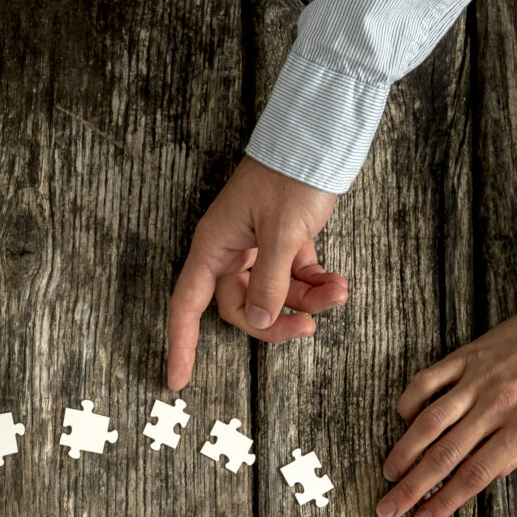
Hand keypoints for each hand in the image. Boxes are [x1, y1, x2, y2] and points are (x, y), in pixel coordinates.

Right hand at [164, 158, 346, 388]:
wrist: (320, 138)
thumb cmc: (290, 175)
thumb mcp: (282, 233)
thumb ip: (270, 283)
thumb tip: (261, 321)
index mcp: (215, 246)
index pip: (188, 305)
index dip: (181, 343)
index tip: (177, 378)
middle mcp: (232, 251)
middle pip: (243, 308)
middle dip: (277, 321)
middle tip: (310, 328)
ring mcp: (260, 247)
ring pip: (276, 295)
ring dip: (308, 300)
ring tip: (340, 292)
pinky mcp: (288, 242)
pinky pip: (297, 278)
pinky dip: (318, 284)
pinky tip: (339, 283)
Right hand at [377, 294, 516, 516]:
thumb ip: (511, 457)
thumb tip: (472, 480)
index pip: (474, 475)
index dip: (444, 501)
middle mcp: (496, 406)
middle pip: (445, 455)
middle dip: (412, 487)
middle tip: (388, 507)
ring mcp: (477, 380)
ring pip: (429, 422)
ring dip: (405, 451)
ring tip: (390, 472)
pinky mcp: (466, 356)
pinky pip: (427, 381)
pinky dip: (410, 402)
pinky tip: (404, 419)